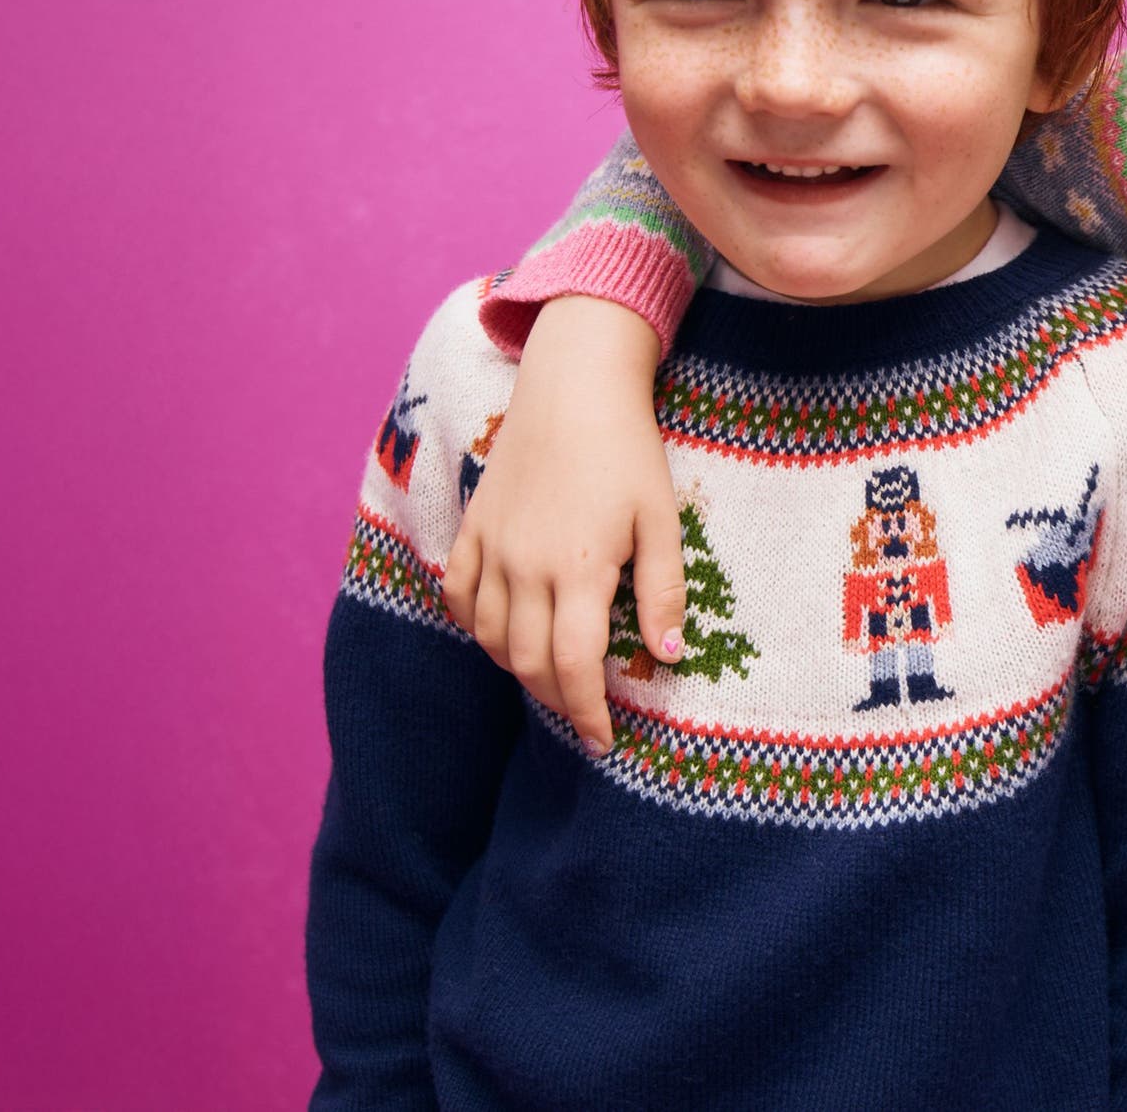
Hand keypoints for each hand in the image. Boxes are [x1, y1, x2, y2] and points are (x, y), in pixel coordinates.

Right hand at [443, 295, 680, 751]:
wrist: (573, 386)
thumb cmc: (626, 450)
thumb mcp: (661, 520)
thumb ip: (663, 592)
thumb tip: (668, 656)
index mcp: (577, 571)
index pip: (574, 667)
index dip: (586, 713)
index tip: (602, 739)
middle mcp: (524, 568)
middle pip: (526, 662)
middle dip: (556, 699)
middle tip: (583, 713)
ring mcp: (491, 548)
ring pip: (486, 636)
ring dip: (515, 667)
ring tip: (549, 676)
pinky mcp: (472, 527)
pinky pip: (457, 594)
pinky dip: (473, 624)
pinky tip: (499, 631)